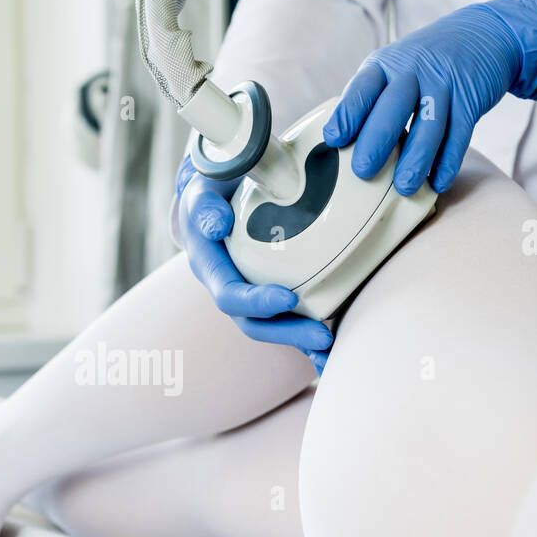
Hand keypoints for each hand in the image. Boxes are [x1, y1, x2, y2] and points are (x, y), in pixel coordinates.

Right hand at [175, 154, 334, 367]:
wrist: (217, 193)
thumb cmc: (214, 186)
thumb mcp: (203, 189)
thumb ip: (206, 204)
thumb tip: (217, 226)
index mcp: (208, 265)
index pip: (228, 294)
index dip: (255, 301)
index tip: (288, 299)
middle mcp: (226, 286)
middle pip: (252, 323)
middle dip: (288, 332)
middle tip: (323, 335)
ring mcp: (246, 294)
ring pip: (271, 327)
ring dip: (302, 339)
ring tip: (332, 344)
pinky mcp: (266, 293)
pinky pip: (285, 320)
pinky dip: (307, 334)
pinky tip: (331, 349)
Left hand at [324, 0, 536, 194]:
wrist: (482, 35)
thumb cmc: (423, 66)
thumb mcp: (392, 69)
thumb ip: (367, 100)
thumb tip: (334, 144)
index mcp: (385, 65)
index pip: (362, 88)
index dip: (348, 113)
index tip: (333, 139)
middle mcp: (413, 71)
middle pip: (394, 106)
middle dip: (377, 139)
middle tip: (363, 171)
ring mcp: (444, 83)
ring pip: (429, 124)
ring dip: (416, 158)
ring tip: (403, 187)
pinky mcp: (471, 98)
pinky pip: (460, 133)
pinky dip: (449, 160)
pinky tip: (439, 182)